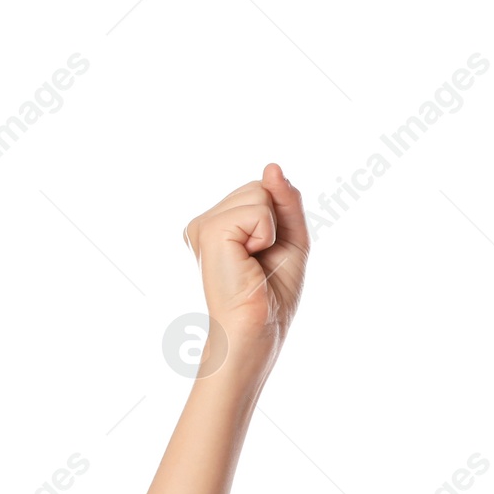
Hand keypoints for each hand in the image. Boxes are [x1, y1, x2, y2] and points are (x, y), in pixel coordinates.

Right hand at [182, 163, 309, 367]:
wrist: (259, 326)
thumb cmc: (272, 293)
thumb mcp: (290, 239)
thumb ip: (285, 201)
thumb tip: (271, 167)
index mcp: (220, 224)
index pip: (262, 190)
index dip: (281, 219)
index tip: (268, 252)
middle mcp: (206, 221)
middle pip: (259, 187)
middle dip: (277, 222)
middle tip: (262, 259)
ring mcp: (204, 224)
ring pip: (259, 192)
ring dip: (272, 229)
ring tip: (253, 260)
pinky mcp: (209, 229)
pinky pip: (258, 210)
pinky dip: (267, 235)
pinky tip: (248, 259)